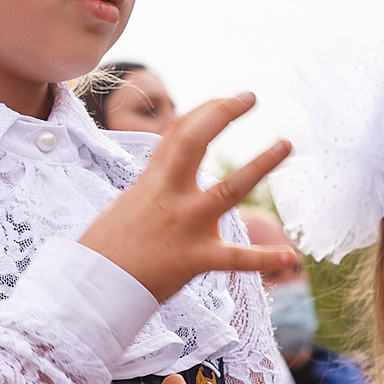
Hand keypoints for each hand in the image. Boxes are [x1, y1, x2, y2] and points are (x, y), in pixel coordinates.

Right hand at [78, 93, 294, 304]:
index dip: (205, 111)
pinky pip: (236, 259)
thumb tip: (172, 176)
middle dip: (222, 114)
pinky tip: (290, 257)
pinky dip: (265, 259)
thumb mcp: (128, 205)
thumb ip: (155, 188)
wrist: (93, 288)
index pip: (178, 133)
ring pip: (228, 189)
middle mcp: (170, 196)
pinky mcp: (196, 259)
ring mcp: (185, 225)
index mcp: (151, 183)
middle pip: (195, 143)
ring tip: (285, 144)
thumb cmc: (107, 249)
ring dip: (260, 165)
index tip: (228, 99)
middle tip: (250, 96)